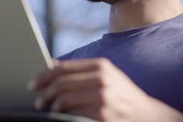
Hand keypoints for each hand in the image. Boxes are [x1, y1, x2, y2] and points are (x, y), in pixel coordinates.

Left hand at [28, 58, 182, 121]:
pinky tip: (60, 117)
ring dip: (50, 106)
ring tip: (47, 110)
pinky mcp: (101, 116)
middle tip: (37, 101)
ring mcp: (102, 99)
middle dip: (44, 93)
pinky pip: (72, 115)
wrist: (149, 117)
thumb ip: (83, 71)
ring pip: (63, 99)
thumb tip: (52, 65)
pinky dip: (61, 116)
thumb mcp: (108, 77)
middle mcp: (101, 79)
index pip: (63, 68)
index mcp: (101, 66)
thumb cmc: (123, 97)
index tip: (33, 84)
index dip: (43, 76)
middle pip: (60, 83)